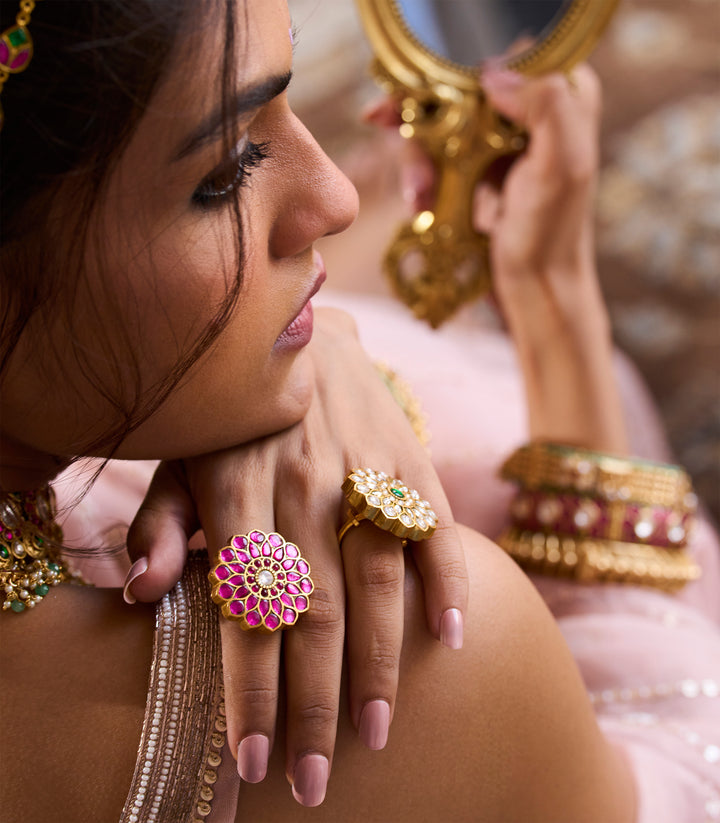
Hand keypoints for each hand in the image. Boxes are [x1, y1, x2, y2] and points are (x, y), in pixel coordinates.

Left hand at [124, 306, 466, 805]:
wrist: (304, 332)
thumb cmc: (236, 411)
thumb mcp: (181, 453)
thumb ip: (161, 520)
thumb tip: (143, 595)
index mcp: (238, 486)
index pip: (247, 605)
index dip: (251, 687)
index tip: (255, 759)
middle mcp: (304, 482)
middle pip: (315, 608)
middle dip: (313, 700)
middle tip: (315, 778)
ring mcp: (364, 468)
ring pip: (377, 580)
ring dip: (379, 662)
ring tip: (374, 733)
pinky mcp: (410, 457)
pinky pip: (434, 527)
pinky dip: (447, 583)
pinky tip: (452, 640)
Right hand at [368, 67, 625, 451]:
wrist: (535, 289)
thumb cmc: (552, 236)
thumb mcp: (561, 166)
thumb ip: (544, 105)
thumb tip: (492, 75)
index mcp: (563, 96)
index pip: (500, 57)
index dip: (452, 70)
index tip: (413, 92)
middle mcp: (531, 111)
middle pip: (458, 88)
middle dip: (423, 117)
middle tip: (383, 126)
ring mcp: (500, 142)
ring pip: (440, 123)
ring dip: (418, 157)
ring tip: (418, 197)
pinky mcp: (477, 170)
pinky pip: (436, 156)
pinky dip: (421, 176)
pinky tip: (420, 203)